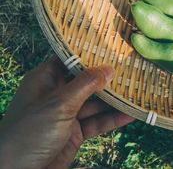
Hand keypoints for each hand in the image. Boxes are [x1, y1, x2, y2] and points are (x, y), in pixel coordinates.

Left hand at [0, 57, 133, 168]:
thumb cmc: (27, 134)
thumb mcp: (58, 104)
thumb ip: (85, 85)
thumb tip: (108, 68)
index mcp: (46, 80)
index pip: (70, 59)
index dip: (90, 53)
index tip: (112, 47)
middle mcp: (57, 94)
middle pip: (87, 81)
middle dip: (108, 78)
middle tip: (132, 70)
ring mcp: (67, 114)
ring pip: (95, 102)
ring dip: (114, 100)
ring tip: (136, 92)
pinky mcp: (75, 133)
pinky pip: (97, 122)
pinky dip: (113, 119)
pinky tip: (130, 114)